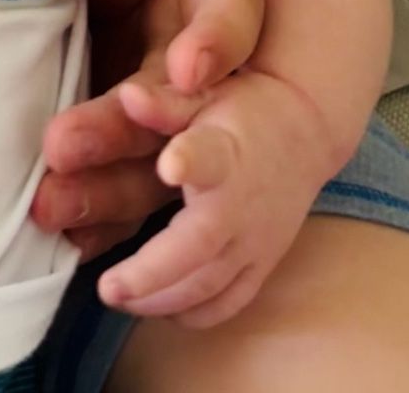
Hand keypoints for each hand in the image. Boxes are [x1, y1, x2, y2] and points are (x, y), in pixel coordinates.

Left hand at [32, 0, 264, 257]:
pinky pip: (142, 193)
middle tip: (62, 144)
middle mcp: (209, 63)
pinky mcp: (155, 150)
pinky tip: (68, 238)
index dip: (214, 42)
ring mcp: (187, 114)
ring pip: (161, 164)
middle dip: (124, 132)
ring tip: (49, 202)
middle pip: (185, 107)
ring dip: (110, 188)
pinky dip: (109, 220)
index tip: (186, 69)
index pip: (233, 10)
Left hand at [95, 67, 333, 325]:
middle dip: (152, 273)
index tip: (167, 165)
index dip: (190, 162)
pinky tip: (156, 307)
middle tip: (107, 288)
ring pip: (210, 285)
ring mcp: (256, 241)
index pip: (209, 160)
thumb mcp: (202, 94)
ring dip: (160, 299)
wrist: (301, 132)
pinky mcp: (262, 264)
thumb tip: (129, 97)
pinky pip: (229, 302)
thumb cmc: (238, 110)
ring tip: (115, 297)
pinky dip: (193, 314)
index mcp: (225, 153)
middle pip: (202, 246)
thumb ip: (164, 102)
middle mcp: (242, 204)